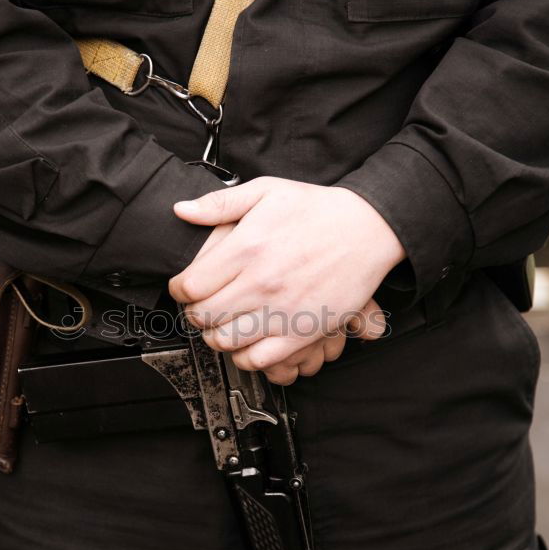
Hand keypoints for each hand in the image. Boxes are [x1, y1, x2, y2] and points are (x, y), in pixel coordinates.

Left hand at [169, 178, 405, 380]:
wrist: (369, 227)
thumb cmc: (319, 209)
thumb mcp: (267, 190)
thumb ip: (220, 203)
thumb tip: (181, 210)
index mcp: (247, 248)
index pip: (190, 286)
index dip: (179, 290)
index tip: (184, 288)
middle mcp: (261, 282)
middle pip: (203, 317)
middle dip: (194, 314)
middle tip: (202, 307)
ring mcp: (283, 310)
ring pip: (225, 341)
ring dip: (216, 336)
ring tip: (223, 324)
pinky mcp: (304, 331)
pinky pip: (259, 358)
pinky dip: (245, 356)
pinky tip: (247, 341)